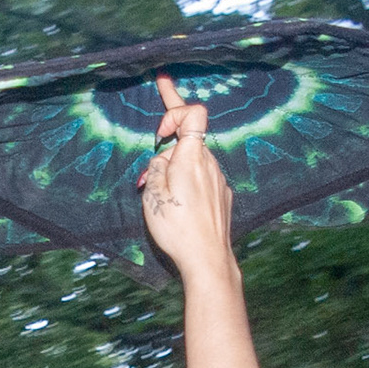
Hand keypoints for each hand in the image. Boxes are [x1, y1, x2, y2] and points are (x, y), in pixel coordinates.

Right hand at [138, 74, 234, 280]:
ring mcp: (219, 181)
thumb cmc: (178, 227)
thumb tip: (162, 159)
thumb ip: (156, 166)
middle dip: (165, 154)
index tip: (160, 127)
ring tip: (162, 200)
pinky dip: (188, 186)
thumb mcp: (153, 193)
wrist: (207, 259)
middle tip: (146, 180)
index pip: (193, 112)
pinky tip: (180, 207)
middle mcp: (210, 164)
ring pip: (193, 163)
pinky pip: (202, 180)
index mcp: (192, 157)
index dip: (174, 108)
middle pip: (186, 143)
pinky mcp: (222, 196)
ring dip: (175, 172)